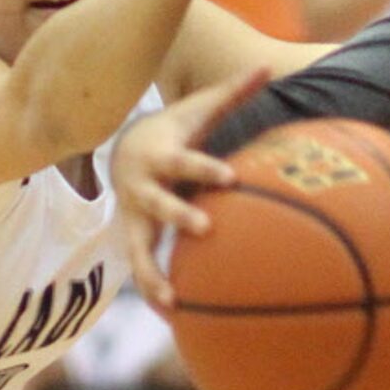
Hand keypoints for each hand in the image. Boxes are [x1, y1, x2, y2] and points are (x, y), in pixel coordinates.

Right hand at [112, 69, 268, 310]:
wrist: (123, 152)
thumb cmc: (174, 131)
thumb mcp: (197, 110)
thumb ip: (232, 93)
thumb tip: (265, 67)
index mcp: (161, 157)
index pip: (184, 162)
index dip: (206, 169)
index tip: (231, 178)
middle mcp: (143, 190)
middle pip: (159, 206)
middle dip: (179, 217)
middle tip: (206, 230)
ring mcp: (135, 219)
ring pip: (138, 250)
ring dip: (153, 276)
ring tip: (173, 302)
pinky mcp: (134, 240)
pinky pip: (142, 271)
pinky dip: (155, 294)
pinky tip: (177, 322)